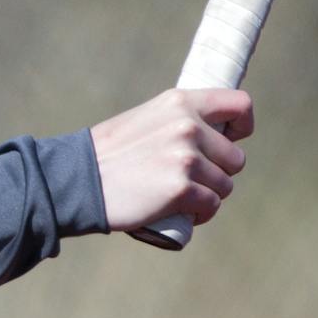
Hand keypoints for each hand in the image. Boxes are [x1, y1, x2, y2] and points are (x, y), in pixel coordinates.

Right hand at [89, 88, 252, 232]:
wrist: (76, 179)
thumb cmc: (109, 154)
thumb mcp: (146, 120)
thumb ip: (180, 121)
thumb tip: (217, 136)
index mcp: (180, 102)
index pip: (240, 105)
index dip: (241, 127)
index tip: (230, 141)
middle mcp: (187, 126)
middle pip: (235, 158)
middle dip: (217, 173)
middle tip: (187, 179)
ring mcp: (186, 158)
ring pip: (225, 186)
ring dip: (207, 195)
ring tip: (178, 197)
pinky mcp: (181, 189)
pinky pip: (211, 206)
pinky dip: (199, 214)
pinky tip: (178, 211)